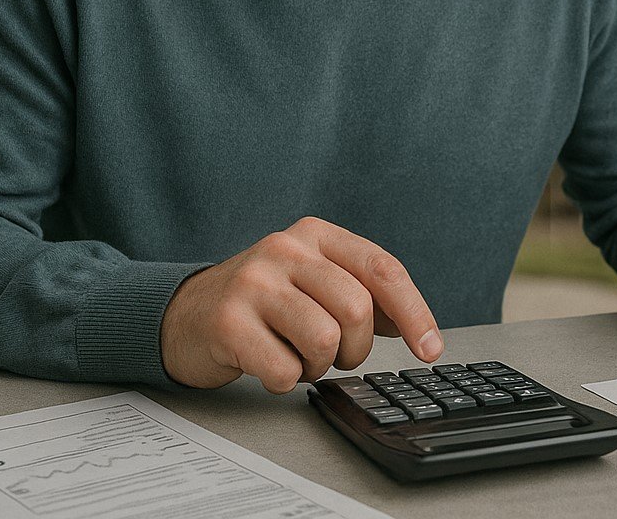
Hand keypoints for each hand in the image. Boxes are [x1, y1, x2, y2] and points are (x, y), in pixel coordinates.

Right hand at [161, 216, 442, 392]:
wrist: (186, 314)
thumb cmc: (265, 302)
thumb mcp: (315, 282)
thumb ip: (365, 295)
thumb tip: (416, 326)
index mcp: (317, 235)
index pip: (383, 269)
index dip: (415, 313)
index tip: (431, 349)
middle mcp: (286, 249)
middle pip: (358, 311)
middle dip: (355, 349)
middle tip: (332, 354)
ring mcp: (254, 282)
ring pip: (325, 341)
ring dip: (318, 366)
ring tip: (296, 356)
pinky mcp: (227, 322)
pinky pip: (285, 371)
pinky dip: (285, 380)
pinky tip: (267, 363)